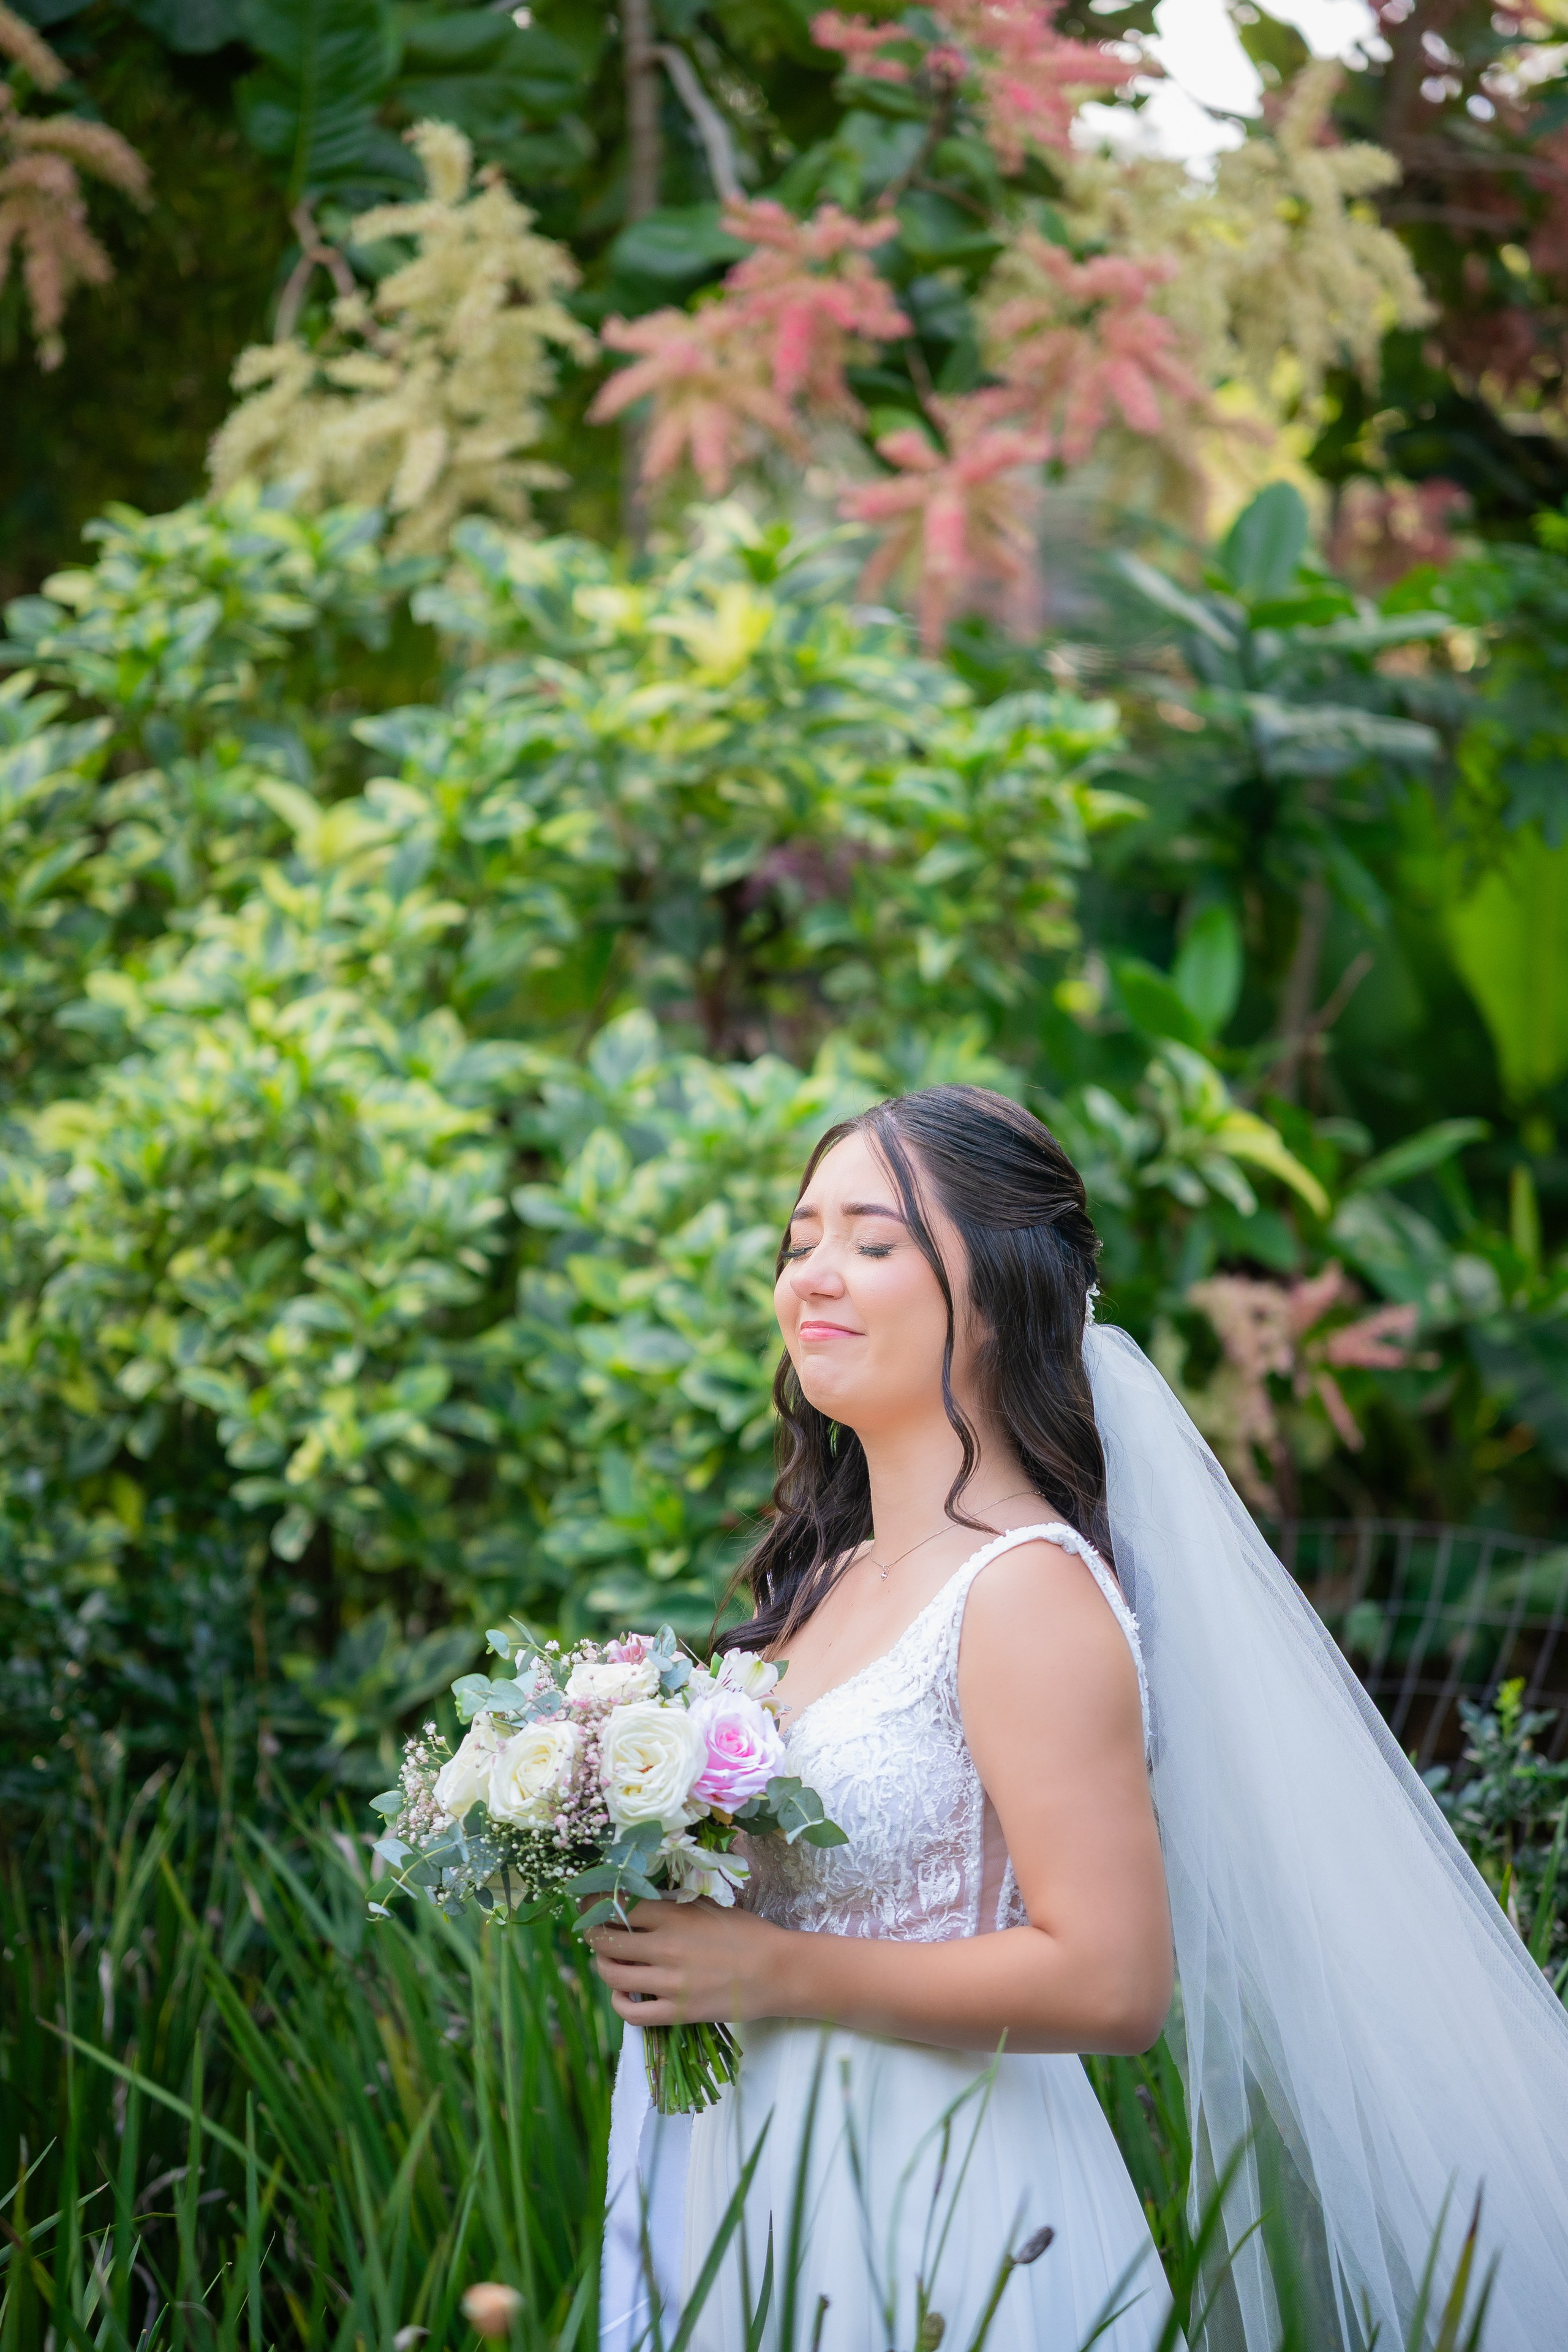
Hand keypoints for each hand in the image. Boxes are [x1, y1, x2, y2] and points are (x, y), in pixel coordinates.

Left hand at [588, 1897, 793, 2026]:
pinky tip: (624, 1994)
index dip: (596, 1902)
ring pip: (612, 1975)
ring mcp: (670, 1984)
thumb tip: (635, 1902)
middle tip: (595, 1931)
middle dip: (593, 1933)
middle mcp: (666, 1948)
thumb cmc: (746, 1933)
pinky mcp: (676, 2013)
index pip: (618, 1904)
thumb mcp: (708, 1906)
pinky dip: (619, 2003)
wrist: (776, 1971)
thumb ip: (672, 1905)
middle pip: (606, 1940)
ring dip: (603, 1965)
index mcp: (674, 1916)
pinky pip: (631, 2013)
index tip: (590, 1902)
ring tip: (609, 1960)